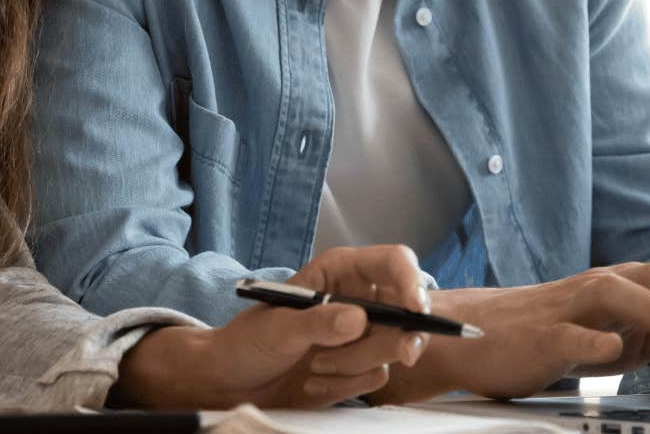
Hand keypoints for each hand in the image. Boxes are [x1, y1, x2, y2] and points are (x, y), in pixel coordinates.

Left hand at [111, 244, 431, 408]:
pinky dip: (347, 385)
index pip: (394, 263)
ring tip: (315, 366)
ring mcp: (362, 335)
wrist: (232, 382)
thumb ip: (317, 323)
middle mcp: (358, 299)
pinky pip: (376, 377)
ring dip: (354, 366)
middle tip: (403, 354)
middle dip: (399, 336)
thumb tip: (359, 320)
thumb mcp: (278, 329)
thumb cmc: (247, 342)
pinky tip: (315, 381)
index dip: (412, 281)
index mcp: (341, 272)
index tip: (417, 310)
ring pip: (392, 348)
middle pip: (408, 310)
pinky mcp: (360, 366)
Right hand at [372, 263, 649, 402]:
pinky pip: (568, 333)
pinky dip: (593, 340)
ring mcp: (571, 308)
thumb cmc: (552, 337)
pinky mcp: (541, 334)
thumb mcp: (618, 335)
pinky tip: (614, 352)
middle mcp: (603, 287)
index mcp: (627, 287)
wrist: (479, 337)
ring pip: (620, 293)